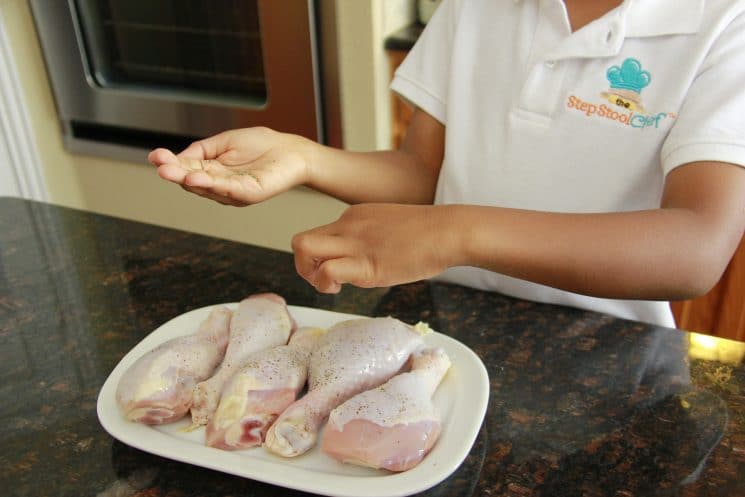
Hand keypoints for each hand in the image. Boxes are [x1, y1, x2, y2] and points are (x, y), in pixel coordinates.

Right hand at [148, 127, 314, 205]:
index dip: (170, 163)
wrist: (292, 152)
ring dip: (188, 179)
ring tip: (172, 172)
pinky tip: (197, 177)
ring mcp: (233, 191)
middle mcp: (219, 184)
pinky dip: (211, 184)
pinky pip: (227, 189)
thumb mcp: (225, 141)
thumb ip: (202, 149)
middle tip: (160, 167)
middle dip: (174, 173)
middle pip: (191, 180)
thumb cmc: (263, 146)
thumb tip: (177, 156)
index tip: (155, 156)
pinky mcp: (248, 193)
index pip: (186, 167)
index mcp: (212, 169)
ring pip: (206, 187)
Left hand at [292, 204, 460, 292]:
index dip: (320, 258)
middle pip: (300, 241)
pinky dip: (326, 284)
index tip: (339, 270)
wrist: (449, 231)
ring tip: (332, 287)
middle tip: (323, 280)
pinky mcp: (366, 264)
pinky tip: (343, 289)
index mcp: (354, 216)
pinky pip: (327, 271)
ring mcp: (355, 243)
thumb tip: (371, 259)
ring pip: (303, 250)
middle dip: (303, 266)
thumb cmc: (430, 234)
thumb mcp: (391, 227)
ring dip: (308, 274)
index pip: (319, 235)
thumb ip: (373, 239)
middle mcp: (347, 225)